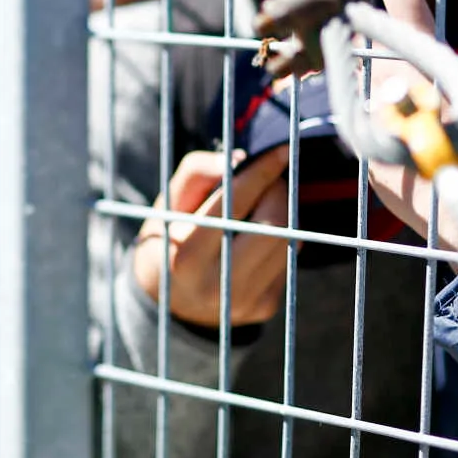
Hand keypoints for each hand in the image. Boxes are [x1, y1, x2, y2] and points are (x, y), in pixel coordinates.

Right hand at [131, 147, 292, 326]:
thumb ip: (197, 173)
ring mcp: (244, 300)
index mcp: (186, 256)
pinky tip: (260, 236)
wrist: (171, 303)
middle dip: (278, 192)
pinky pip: (288, 260)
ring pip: (288, 241)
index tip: (280, 150)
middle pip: (274, 223)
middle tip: (268, 180)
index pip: (234, 202)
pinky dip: (281, 239)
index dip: (261, 171)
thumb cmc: (168, 239)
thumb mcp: (168, 204)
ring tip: (263, 205)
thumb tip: (241, 160)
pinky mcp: (265, 307)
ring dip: (283, 213)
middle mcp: (216, 284)